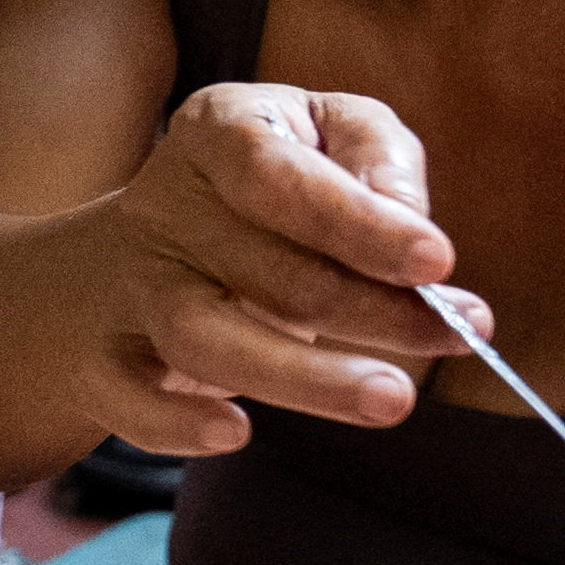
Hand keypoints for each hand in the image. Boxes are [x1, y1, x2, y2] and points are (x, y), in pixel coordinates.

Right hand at [71, 82, 472, 453]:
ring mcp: (131, 286)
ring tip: (390, 399)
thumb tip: (413, 225)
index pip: (279, 177)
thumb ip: (377, 159)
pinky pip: (132, 402)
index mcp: (217, 132)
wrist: (133, 249)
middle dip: (374, 310)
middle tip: (458, 337)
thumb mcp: (325, 135)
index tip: (437, 261)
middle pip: (268, 268)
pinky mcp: (106, 360)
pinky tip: (235, 432)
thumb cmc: (265, 191)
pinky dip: (176, 424)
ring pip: (204, 337)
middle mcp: (164, 205)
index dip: (358, 221)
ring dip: (304, 376)